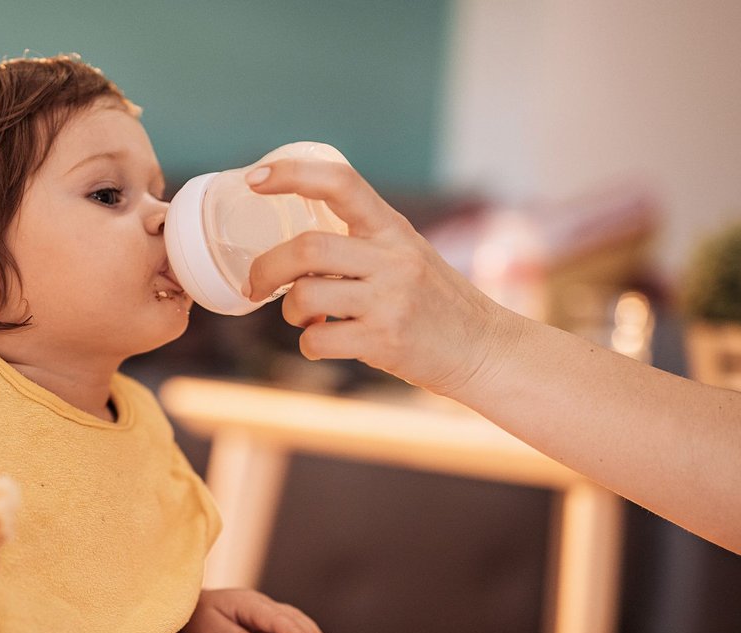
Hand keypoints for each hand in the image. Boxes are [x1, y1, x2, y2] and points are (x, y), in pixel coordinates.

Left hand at [180, 588, 329, 632]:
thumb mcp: (210, 628)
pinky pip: (289, 624)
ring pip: (294, 618)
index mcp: (247, 603)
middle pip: (291, 616)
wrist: (192, 610)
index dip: (292, 631)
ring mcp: (264, 611)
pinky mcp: (265, 621)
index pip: (274, 617)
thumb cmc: (198, 617)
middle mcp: (260, 604)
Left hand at [244, 160, 520, 397]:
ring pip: (304, 296)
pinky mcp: (386, 341)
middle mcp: (393, 259)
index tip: (255, 177)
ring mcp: (391, 301)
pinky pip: (317, 340)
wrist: (485, 349)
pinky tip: (323, 342)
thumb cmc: (434, 303)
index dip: (292, 174)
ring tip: (303, 318)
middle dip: (266, 268)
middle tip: (256, 284)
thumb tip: (292, 254)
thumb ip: (360, 246)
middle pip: (306, 248)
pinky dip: (308, 344)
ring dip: (289, 312)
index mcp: (393, 228)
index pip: (340, 182)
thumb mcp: (408, 255)